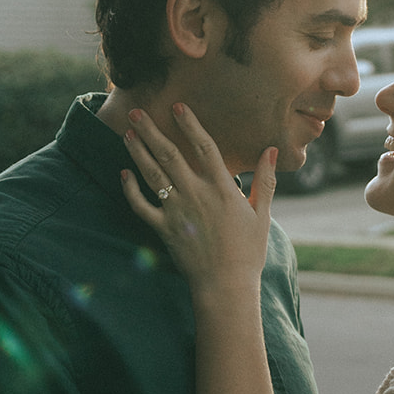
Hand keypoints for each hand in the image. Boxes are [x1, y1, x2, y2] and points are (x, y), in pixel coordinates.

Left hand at [121, 104, 276, 299]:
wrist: (226, 286)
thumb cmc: (248, 252)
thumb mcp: (262, 214)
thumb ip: (266, 180)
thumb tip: (270, 151)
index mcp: (222, 189)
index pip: (205, 147)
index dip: (190, 125)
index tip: (178, 107)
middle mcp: (196, 195)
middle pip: (170, 155)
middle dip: (152, 132)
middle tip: (137, 113)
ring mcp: (177, 211)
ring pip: (152, 175)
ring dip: (138, 152)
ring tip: (128, 134)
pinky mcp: (164, 229)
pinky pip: (141, 206)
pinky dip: (130, 190)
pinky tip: (123, 174)